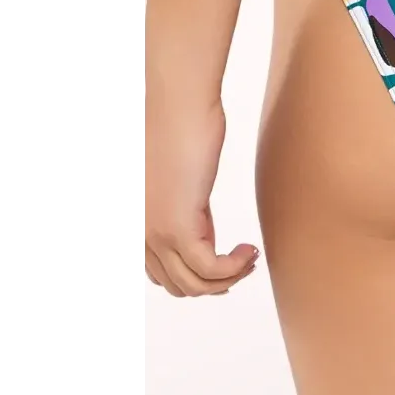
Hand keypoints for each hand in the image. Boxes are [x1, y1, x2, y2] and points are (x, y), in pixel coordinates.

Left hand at [144, 97, 258, 295]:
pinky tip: (251, 249)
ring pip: (195, 285)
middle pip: (180, 286)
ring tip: (251, 257)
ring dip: (231, 278)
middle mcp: (143, 235)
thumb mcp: (183, 180)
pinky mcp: (177, 226)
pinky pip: (210, 269)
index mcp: (143, 224)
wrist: (178, 108)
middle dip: (218, 284)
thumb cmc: (181, 129)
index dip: (200, 280)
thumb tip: (202, 227)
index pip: (165, 276)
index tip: (230, 264)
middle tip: (245, 263)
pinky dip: (235, 267)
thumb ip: (186, 207)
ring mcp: (157, 233)